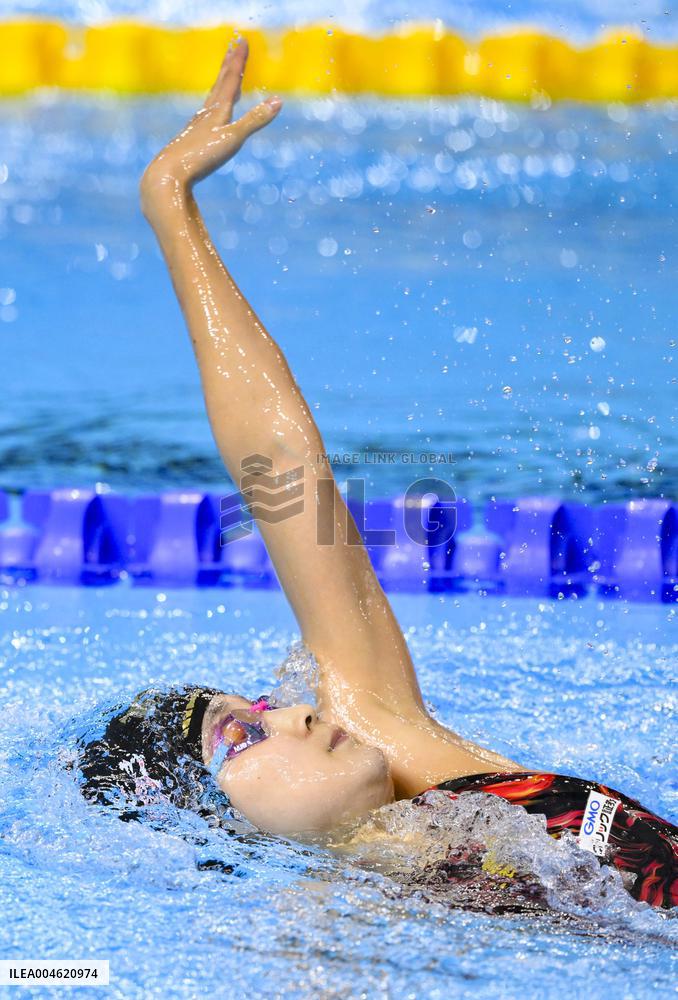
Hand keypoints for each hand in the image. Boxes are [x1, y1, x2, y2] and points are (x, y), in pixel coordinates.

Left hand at [140, 37, 281, 216]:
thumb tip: (278, 101)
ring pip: (213, 98)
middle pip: (220, 83)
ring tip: (228, 76)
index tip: (242, 41)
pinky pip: (207, 115)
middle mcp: (206, 113)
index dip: (238, 60)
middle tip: (234, 47)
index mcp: (217, 109)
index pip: (230, 79)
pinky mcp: (193, 138)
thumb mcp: (233, 138)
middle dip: (230, 64)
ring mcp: (198, 125)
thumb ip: (255, 120)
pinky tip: (212, 113)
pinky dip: (215, 105)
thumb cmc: (201, 155)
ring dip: (223, 84)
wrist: (170, 173)